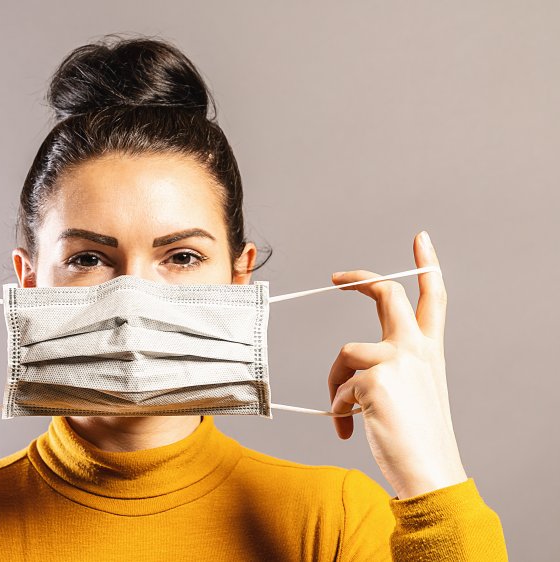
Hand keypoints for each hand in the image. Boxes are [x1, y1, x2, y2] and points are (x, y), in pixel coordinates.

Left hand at [327, 231, 467, 498]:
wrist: (428, 472)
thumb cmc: (416, 438)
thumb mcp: (411, 393)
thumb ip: (388, 369)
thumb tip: (349, 368)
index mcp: (429, 351)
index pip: (432, 298)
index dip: (426, 265)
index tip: (419, 239)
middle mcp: (416, 349)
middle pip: (387, 295)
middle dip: (360, 279)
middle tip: (337, 277)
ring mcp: (396, 360)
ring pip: (345, 352)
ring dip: (335, 384)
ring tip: (345, 413)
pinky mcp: (374, 378)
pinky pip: (339, 387)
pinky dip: (338, 409)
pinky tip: (349, 428)